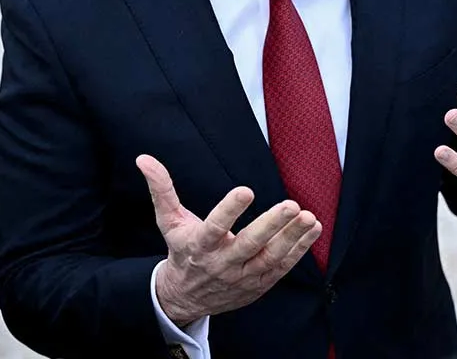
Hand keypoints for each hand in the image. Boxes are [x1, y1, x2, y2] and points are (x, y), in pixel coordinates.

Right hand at [136, 155, 321, 326]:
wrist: (185, 298)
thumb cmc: (181, 251)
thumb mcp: (168, 222)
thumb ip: (161, 190)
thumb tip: (143, 158)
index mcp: (200, 246)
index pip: (214, 228)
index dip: (229, 210)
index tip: (245, 190)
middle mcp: (222, 264)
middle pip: (249, 246)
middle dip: (271, 226)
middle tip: (291, 205)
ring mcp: (243, 277)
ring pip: (270, 259)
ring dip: (292, 238)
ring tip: (308, 217)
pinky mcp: (259, 284)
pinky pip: (282, 268)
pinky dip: (299, 250)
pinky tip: (312, 229)